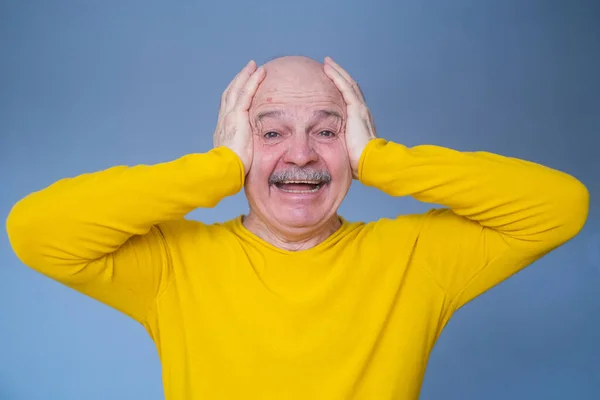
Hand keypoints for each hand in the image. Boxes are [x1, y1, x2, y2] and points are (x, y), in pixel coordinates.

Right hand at [213, 60, 265, 174]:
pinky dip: (253, 81)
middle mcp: (224, 119)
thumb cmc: (230, 169)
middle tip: (248, 69)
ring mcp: (230, 116)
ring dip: (246, 76)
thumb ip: (241, 153)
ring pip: (237, 89)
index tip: (241, 88)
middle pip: (230, 93)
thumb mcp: (236, 158)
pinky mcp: (238, 115)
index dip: (234, 95)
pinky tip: (260, 72)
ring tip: (254, 66)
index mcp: (223, 129)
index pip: (228, 107)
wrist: (223, 169)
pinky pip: (246, 93)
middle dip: (239, 80)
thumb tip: (248, 159)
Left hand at [323, 57, 376, 178]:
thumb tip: (326, 151)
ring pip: (348, 84)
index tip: (332, 83)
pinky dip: (337, 76)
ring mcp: (360, 109)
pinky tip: (328, 68)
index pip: (350, 100)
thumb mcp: (346, 149)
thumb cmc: (358, 162)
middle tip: (329, 66)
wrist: (370, 162)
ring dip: (337, 72)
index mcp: (360, 121)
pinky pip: (345, 87)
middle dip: (340, 76)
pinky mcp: (356, 109)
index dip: (342, 89)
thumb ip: (339, 145)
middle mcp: (362, 112)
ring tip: (327, 63)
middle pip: (350, 87)